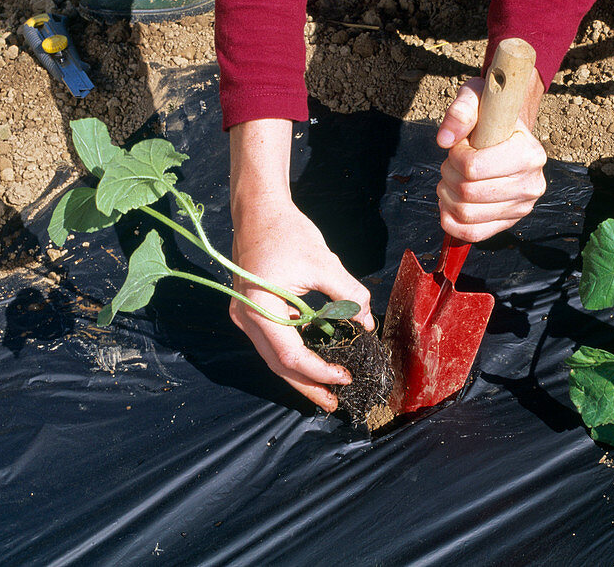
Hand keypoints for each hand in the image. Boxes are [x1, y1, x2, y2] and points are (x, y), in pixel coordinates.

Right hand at [228, 119, 372, 412]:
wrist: (259, 209)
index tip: (346, 376)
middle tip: (334, 404)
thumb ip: (348, 295)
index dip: (319, 371)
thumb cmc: (287, 232)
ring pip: (275, 355)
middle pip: (278, 364)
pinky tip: (319, 358)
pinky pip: (276, 339)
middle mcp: (246, 318)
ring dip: (302, 372)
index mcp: (259, 309)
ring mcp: (247, 314)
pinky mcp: (255, 308)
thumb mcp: (324, 263)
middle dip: (308, 385)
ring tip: (328, 390)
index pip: (289, 354)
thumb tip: (366, 322)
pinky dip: (297, 352)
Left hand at [435, 72, 546, 242]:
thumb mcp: (476, 98)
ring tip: (452, 179)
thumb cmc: (492, 115)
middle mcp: (532, 184)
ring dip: (447, 196)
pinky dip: (452, 221)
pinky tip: (450, 202)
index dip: (455, 156)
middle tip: (452, 162)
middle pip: (468, 193)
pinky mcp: (510, 221)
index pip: (474, 167)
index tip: (460, 145)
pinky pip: (473, 234)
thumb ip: (460, 112)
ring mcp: (523, 206)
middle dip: (449, 176)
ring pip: (466, 214)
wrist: (509, 133)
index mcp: (529, 153)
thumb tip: (445, 140)